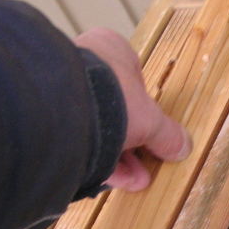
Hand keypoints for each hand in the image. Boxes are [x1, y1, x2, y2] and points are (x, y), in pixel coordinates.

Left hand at [74, 28, 191, 190]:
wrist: (63, 109)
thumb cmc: (111, 98)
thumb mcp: (150, 120)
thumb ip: (166, 134)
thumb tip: (182, 146)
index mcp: (112, 49)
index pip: (135, 80)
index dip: (146, 111)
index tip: (153, 135)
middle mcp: (84, 62)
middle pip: (115, 109)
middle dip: (132, 143)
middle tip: (144, 165)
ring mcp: (61, 88)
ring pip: (95, 128)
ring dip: (116, 157)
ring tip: (132, 179)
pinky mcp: (47, 115)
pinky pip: (75, 139)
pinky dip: (94, 160)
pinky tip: (110, 180)